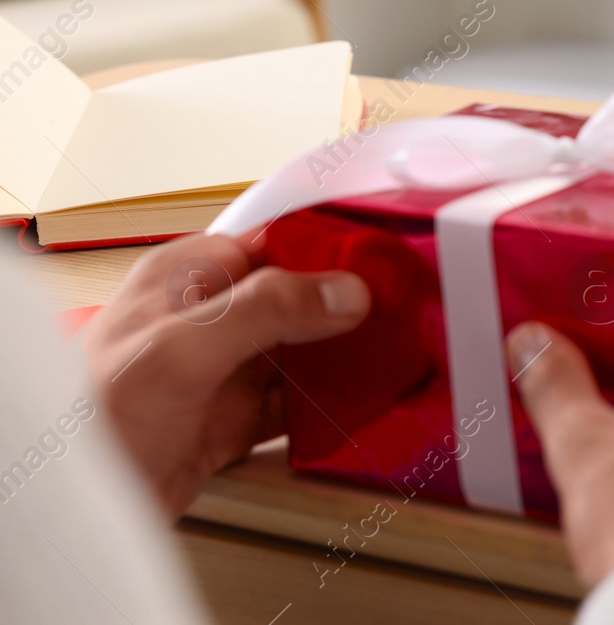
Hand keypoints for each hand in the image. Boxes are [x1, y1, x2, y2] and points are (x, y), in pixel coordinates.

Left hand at [82, 232, 371, 519]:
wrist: (72, 506)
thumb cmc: (92, 418)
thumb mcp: (182, 350)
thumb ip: (265, 311)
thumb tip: (343, 292)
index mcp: (187, 277)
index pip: (276, 242)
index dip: (332, 248)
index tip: (386, 260)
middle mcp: (209, 317)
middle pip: (300, 297)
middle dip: (351, 306)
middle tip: (406, 312)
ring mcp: (224, 370)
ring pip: (306, 350)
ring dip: (348, 355)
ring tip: (398, 354)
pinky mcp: (234, 420)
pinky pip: (299, 402)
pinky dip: (333, 404)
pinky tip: (363, 402)